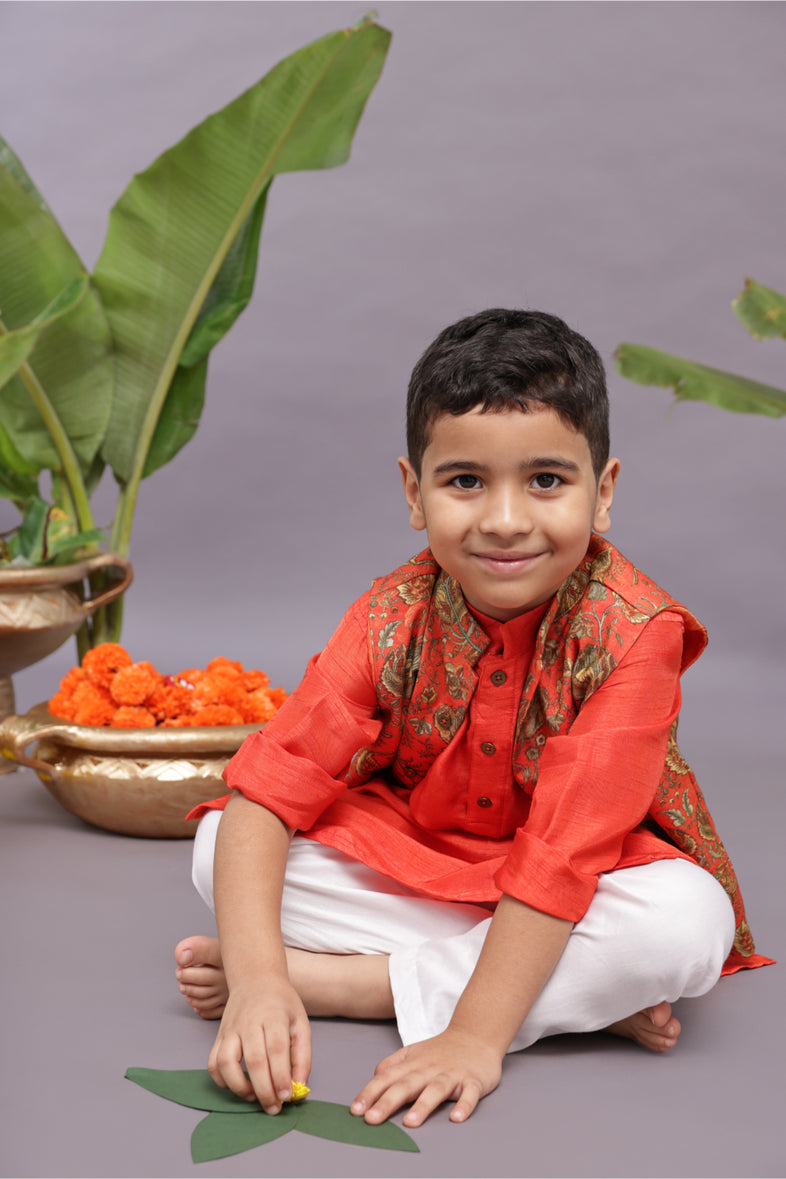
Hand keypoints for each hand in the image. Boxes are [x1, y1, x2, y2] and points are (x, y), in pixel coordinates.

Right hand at [208, 978, 310, 1114]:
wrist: (255, 979)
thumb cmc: (281, 1003)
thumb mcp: (300, 1021)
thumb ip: (302, 1054)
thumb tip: (300, 1085)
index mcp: (273, 1015)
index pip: (276, 1049)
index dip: (281, 1076)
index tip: (287, 1097)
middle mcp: (249, 1021)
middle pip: (254, 1060)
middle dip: (264, 1090)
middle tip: (274, 1108)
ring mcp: (230, 1028)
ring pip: (226, 1063)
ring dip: (239, 1087)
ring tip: (254, 1098)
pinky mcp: (218, 1036)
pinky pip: (213, 1063)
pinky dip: (221, 1081)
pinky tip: (237, 1086)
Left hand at [351, 1027, 502, 1127]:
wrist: (476, 1034)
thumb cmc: (441, 1050)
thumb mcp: (413, 1052)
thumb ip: (393, 1065)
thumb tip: (374, 1078)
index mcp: (413, 1064)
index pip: (388, 1078)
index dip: (371, 1093)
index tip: (356, 1110)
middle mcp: (430, 1069)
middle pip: (407, 1085)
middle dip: (388, 1102)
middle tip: (372, 1119)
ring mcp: (452, 1074)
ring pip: (436, 1090)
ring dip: (423, 1106)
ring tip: (410, 1122)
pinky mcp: (473, 1080)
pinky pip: (470, 1094)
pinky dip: (465, 1105)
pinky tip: (457, 1117)